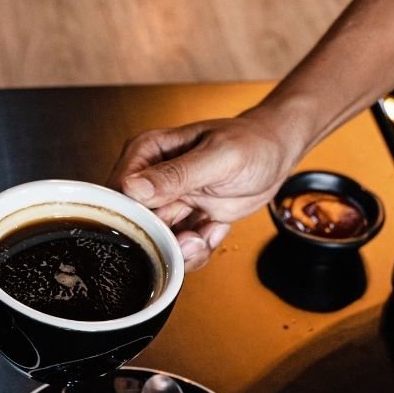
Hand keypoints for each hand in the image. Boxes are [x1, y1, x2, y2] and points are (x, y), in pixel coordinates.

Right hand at [107, 113, 299, 269]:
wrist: (276, 154)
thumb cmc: (252, 143)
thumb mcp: (218, 157)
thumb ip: (176, 174)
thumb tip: (133, 188)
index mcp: (145, 154)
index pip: (117, 194)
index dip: (136, 217)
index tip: (167, 223)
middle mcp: (147, 180)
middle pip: (134, 225)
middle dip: (165, 238)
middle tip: (194, 233)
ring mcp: (163, 203)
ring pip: (155, 242)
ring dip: (185, 247)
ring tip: (210, 228)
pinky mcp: (180, 221)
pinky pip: (177, 249)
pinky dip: (199, 248)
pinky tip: (216, 226)